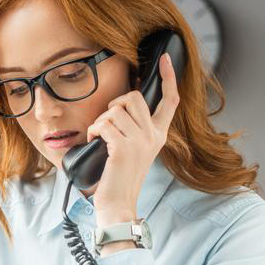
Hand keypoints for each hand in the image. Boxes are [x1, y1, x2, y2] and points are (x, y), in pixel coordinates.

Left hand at [86, 52, 180, 225]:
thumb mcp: (134, 151)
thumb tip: (120, 109)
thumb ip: (133, 130)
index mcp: (159, 135)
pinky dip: (93, 129)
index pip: (171, 100)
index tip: (166, 59)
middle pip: (135, 97)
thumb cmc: (120, 178)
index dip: (169, 77)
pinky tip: (93, 139)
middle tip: (107, 122)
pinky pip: (104, 124)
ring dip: (100, 120)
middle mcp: (154, 136)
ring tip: (99, 136)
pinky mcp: (123, 148)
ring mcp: (140, 141)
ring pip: (116, 110)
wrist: (118, 204)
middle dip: (115, 103)